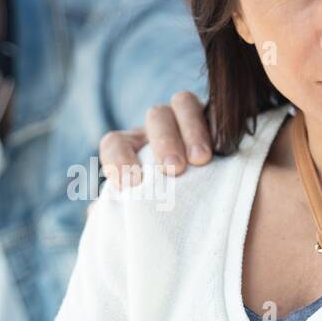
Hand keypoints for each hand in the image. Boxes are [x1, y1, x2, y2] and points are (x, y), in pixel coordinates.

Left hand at [93, 91, 211, 213]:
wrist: (214, 217)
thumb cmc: (170, 214)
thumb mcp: (145, 214)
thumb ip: (121, 212)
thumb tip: (96, 212)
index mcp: (135, 150)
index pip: (116, 143)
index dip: (119, 159)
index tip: (129, 185)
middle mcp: (160, 131)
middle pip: (154, 117)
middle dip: (163, 141)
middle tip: (173, 169)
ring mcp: (191, 121)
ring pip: (183, 103)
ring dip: (191, 129)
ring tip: (200, 159)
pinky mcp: (221, 121)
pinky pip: (218, 110)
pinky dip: (219, 124)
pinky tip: (225, 147)